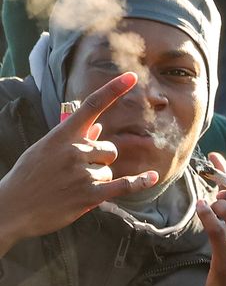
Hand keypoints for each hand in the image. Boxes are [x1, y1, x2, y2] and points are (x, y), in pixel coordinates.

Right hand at [0, 74, 156, 252]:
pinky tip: (152, 177)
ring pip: (109, 170)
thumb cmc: (29, 177)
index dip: (113, 90)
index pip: (91, 106)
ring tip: (71, 188)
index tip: (132, 76)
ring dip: (97, 180)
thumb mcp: (45, 150)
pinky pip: (122, 185)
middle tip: (74, 173)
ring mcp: (81, 172)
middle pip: (110, 149)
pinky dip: (138, 183)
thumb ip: (73, 138)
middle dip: (100, 160)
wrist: (11, 208)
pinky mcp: (88, 195)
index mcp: (62, 136)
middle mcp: (74, 150)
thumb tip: (100, 127)